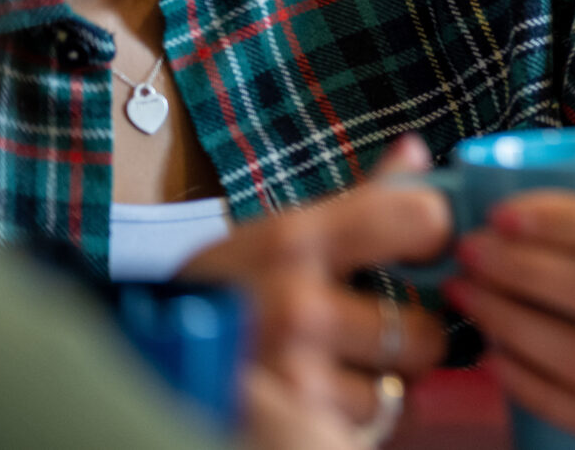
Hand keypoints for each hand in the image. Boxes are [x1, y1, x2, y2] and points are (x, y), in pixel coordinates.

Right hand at [184, 135, 452, 435]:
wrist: (141, 361)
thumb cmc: (222, 293)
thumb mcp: (276, 235)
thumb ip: (357, 201)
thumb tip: (417, 153)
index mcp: (295, 240)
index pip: (422, 218)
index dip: (433, 235)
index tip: (423, 248)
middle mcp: (296, 307)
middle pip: (423, 329)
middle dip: (409, 337)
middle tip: (375, 331)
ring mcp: (292, 374)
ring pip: (398, 387)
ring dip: (380, 384)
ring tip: (337, 368)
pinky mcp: (291, 424)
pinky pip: (367, 424)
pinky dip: (352, 418)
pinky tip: (321, 398)